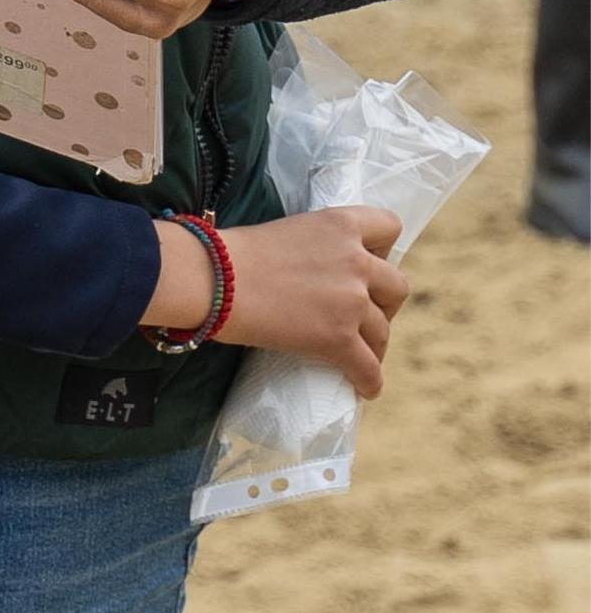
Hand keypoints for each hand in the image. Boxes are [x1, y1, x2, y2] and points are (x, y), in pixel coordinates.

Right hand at [141, 206, 407, 397]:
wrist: (215, 279)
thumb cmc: (235, 252)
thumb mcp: (288, 229)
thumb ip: (318, 246)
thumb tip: (320, 273)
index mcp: (340, 224)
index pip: (389, 227)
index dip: (382, 248)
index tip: (366, 264)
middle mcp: (356, 259)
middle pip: (397, 286)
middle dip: (384, 302)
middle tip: (363, 313)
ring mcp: (352, 301)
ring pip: (384, 331)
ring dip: (374, 343)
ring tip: (359, 353)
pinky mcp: (340, 338)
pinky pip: (369, 369)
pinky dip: (369, 382)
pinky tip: (363, 388)